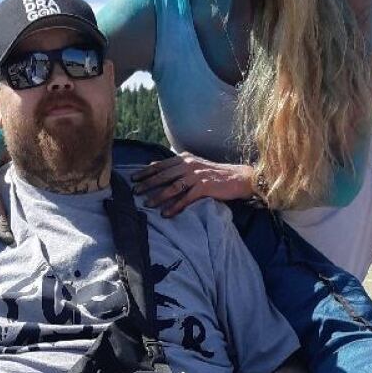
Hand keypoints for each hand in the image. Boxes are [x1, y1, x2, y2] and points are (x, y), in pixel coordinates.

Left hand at [131, 153, 259, 216]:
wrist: (238, 178)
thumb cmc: (214, 174)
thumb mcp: (194, 165)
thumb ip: (176, 166)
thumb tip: (154, 166)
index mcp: (184, 159)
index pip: (161, 164)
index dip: (146, 171)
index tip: (133, 178)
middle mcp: (189, 165)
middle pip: (164, 175)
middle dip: (147, 184)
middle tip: (135, 192)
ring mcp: (197, 175)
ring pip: (173, 186)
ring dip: (159, 196)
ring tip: (148, 205)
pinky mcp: (205, 186)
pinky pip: (186, 198)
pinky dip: (175, 207)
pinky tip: (167, 214)